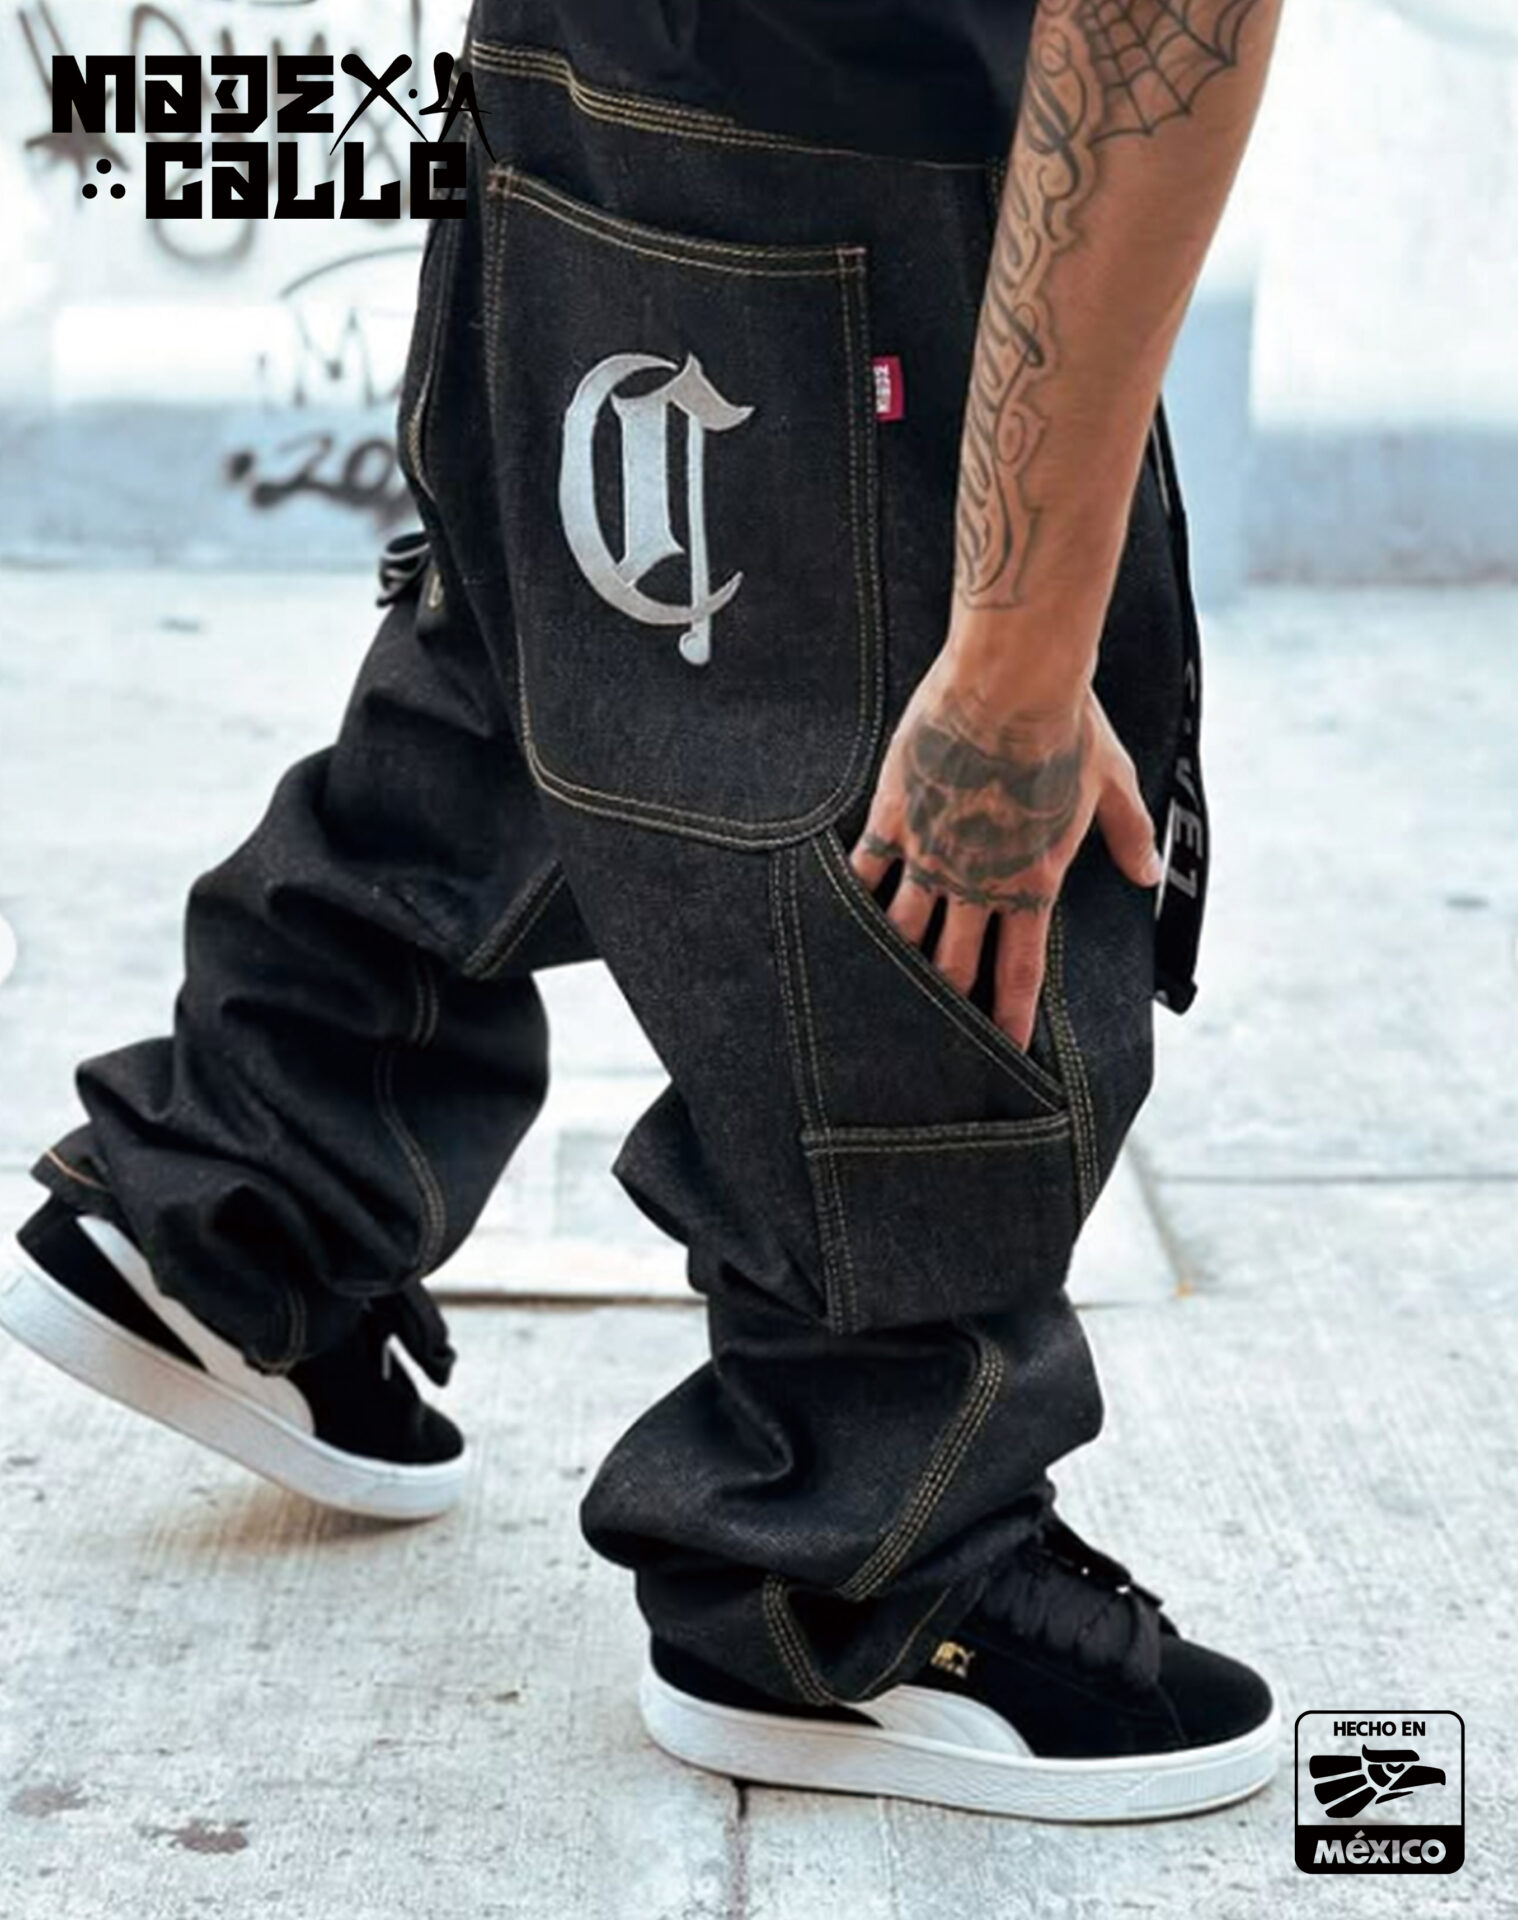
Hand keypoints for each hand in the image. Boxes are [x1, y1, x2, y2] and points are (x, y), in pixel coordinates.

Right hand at [848, 651, 1163, 1051]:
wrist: (1011, 682)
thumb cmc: (1068, 729)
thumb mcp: (1114, 785)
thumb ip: (1128, 837)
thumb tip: (1148, 875)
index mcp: (1031, 883)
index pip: (1018, 971)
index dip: (1007, 1019)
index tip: (1003, 1052)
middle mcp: (975, 882)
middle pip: (952, 964)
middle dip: (947, 1004)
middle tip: (935, 1037)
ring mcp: (929, 854)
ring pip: (904, 929)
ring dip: (894, 961)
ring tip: (877, 988)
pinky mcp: (894, 816)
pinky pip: (866, 870)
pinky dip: (853, 898)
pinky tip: (839, 917)